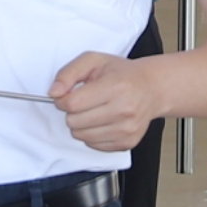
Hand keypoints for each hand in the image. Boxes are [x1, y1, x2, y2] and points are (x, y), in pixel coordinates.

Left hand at [50, 50, 169, 153]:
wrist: (152, 88)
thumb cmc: (123, 74)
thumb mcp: (93, 60)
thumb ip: (69, 73)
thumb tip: (54, 92)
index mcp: (115, 87)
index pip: (72, 103)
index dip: (63, 99)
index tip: (68, 95)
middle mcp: (124, 110)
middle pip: (74, 122)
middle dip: (73, 112)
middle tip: (85, 101)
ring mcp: (126, 129)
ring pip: (81, 136)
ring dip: (81, 124)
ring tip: (94, 110)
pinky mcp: (127, 142)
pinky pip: (93, 145)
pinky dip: (92, 134)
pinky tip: (103, 121)